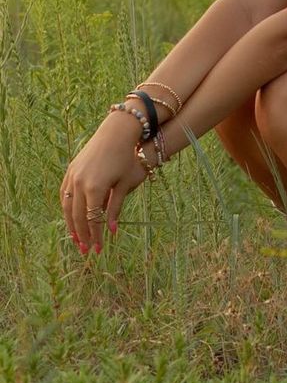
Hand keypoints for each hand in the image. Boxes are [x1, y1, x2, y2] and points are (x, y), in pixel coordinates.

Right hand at [60, 111, 147, 254]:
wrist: (116, 132)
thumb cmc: (125, 158)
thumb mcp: (124, 184)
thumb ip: (116, 208)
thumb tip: (112, 231)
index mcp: (95, 188)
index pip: (93, 220)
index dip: (96, 236)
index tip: (99, 249)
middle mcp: (80, 183)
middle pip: (78, 216)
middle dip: (82, 235)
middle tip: (86, 250)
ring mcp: (73, 175)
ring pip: (68, 207)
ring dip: (71, 224)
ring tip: (77, 239)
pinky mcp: (71, 169)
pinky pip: (64, 194)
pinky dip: (67, 208)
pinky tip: (71, 217)